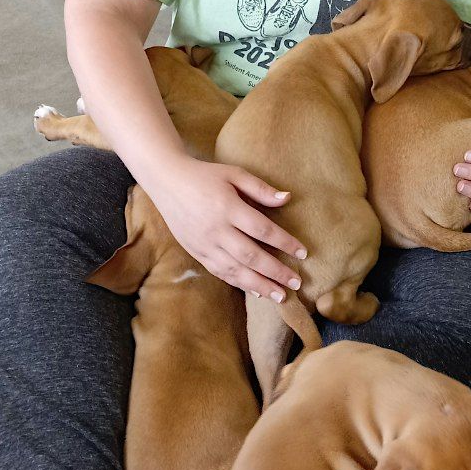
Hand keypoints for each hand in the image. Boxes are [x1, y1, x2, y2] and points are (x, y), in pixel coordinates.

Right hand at [144, 156, 307, 301]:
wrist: (166, 181)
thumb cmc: (205, 175)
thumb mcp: (233, 173)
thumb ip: (260, 188)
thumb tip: (287, 198)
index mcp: (227, 207)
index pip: (262, 229)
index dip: (284, 242)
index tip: (303, 252)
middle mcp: (215, 229)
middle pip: (251, 255)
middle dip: (276, 272)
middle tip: (297, 283)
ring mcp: (204, 244)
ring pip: (235, 270)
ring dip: (260, 285)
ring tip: (281, 296)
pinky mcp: (196, 252)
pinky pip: (220, 272)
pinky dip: (239, 283)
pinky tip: (256, 291)